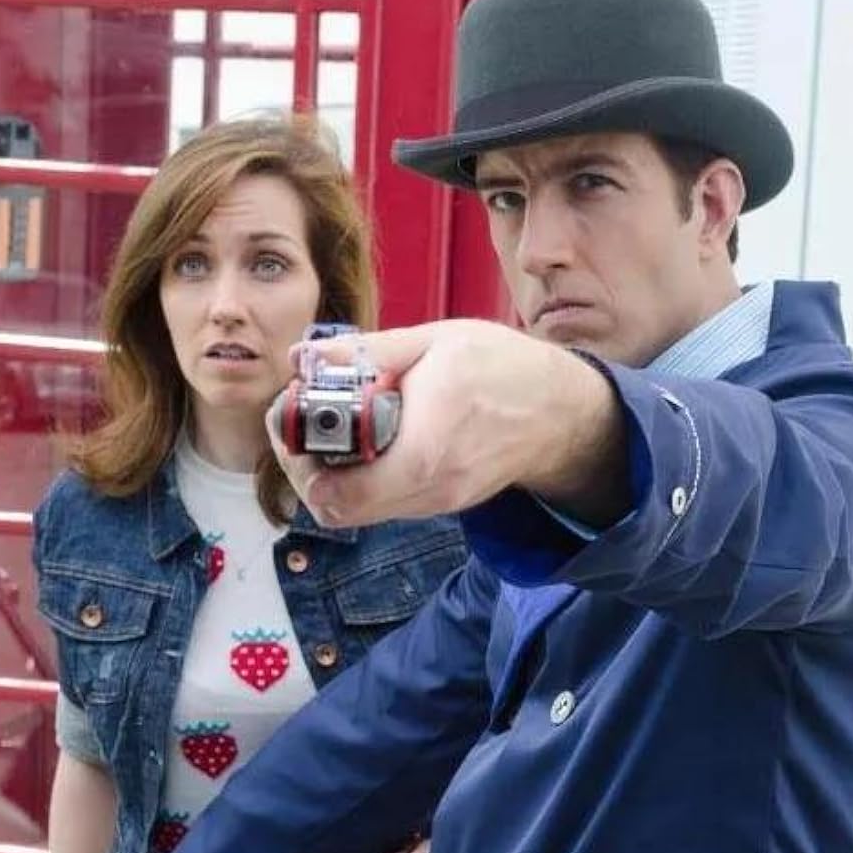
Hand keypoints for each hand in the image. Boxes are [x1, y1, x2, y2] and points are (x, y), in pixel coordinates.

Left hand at [266, 320, 625, 528]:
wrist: (561, 413)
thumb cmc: (504, 370)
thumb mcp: (434, 342)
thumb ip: (365, 353)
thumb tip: (302, 359)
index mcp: (425, 446)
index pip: (337, 492)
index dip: (298, 461)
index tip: (291, 420)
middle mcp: (428, 487)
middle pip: (335, 509)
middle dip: (305, 470)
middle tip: (301, 428)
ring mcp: (435, 501)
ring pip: (356, 510)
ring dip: (331, 475)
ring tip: (332, 429)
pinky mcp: (440, 503)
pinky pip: (382, 502)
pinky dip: (360, 477)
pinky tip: (365, 439)